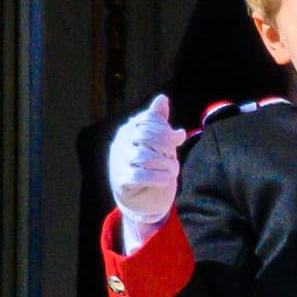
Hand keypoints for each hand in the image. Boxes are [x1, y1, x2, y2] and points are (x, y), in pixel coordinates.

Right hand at [108, 95, 185, 246]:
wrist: (140, 198)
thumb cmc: (151, 165)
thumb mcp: (157, 142)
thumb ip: (159, 122)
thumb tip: (162, 98)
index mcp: (128, 130)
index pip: (148, 120)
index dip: (166, 128)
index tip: (178, 138)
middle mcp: (120, 143)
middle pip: (146, 135)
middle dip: (166, 145)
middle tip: (174, 156)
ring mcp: (118, 162)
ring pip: (144, 156)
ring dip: (165, 163)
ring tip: (172, 170)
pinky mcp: (121, 181)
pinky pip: (140, 176)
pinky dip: (158, 177)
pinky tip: (166, 179)